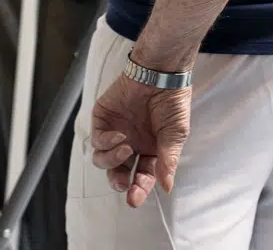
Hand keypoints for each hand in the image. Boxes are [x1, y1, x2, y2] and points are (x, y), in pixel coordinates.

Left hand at [89, 71, 191, 207]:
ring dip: (112, 162)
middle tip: (124, 186)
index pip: (141, 176)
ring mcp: (116, 133)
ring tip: (126, 150)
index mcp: (149, 151)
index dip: (138, 188)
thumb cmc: (172, 101)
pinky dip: (106, 143)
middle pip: (119, 173)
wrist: (161, 73)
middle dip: (119, 183)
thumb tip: (167, 187)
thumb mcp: (175, 134)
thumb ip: (168, 160)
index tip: (135, 199)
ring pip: (103, 160)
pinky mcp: (103, 120)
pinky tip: (120, 136)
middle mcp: (131, 145)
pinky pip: (97, 141)